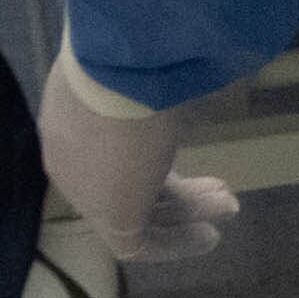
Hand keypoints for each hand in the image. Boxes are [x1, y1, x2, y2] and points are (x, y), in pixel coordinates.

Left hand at [40, 44, 240, 261]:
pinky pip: (139, 243)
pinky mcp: (110, 215)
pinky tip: (209, 237)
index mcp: (70, 117)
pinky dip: (175, 244)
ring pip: (136, 211)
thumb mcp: (144, 61)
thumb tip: (195, 60)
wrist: (118, 68)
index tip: (187, 155)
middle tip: (217, 187)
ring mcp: (86, 190)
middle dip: (174, 188)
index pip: (108, 149)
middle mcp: (71, 158)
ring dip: (185, 211)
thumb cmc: (137, 53)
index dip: (151, 156)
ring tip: (228, 206)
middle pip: (124, 181)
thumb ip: (161, 72)